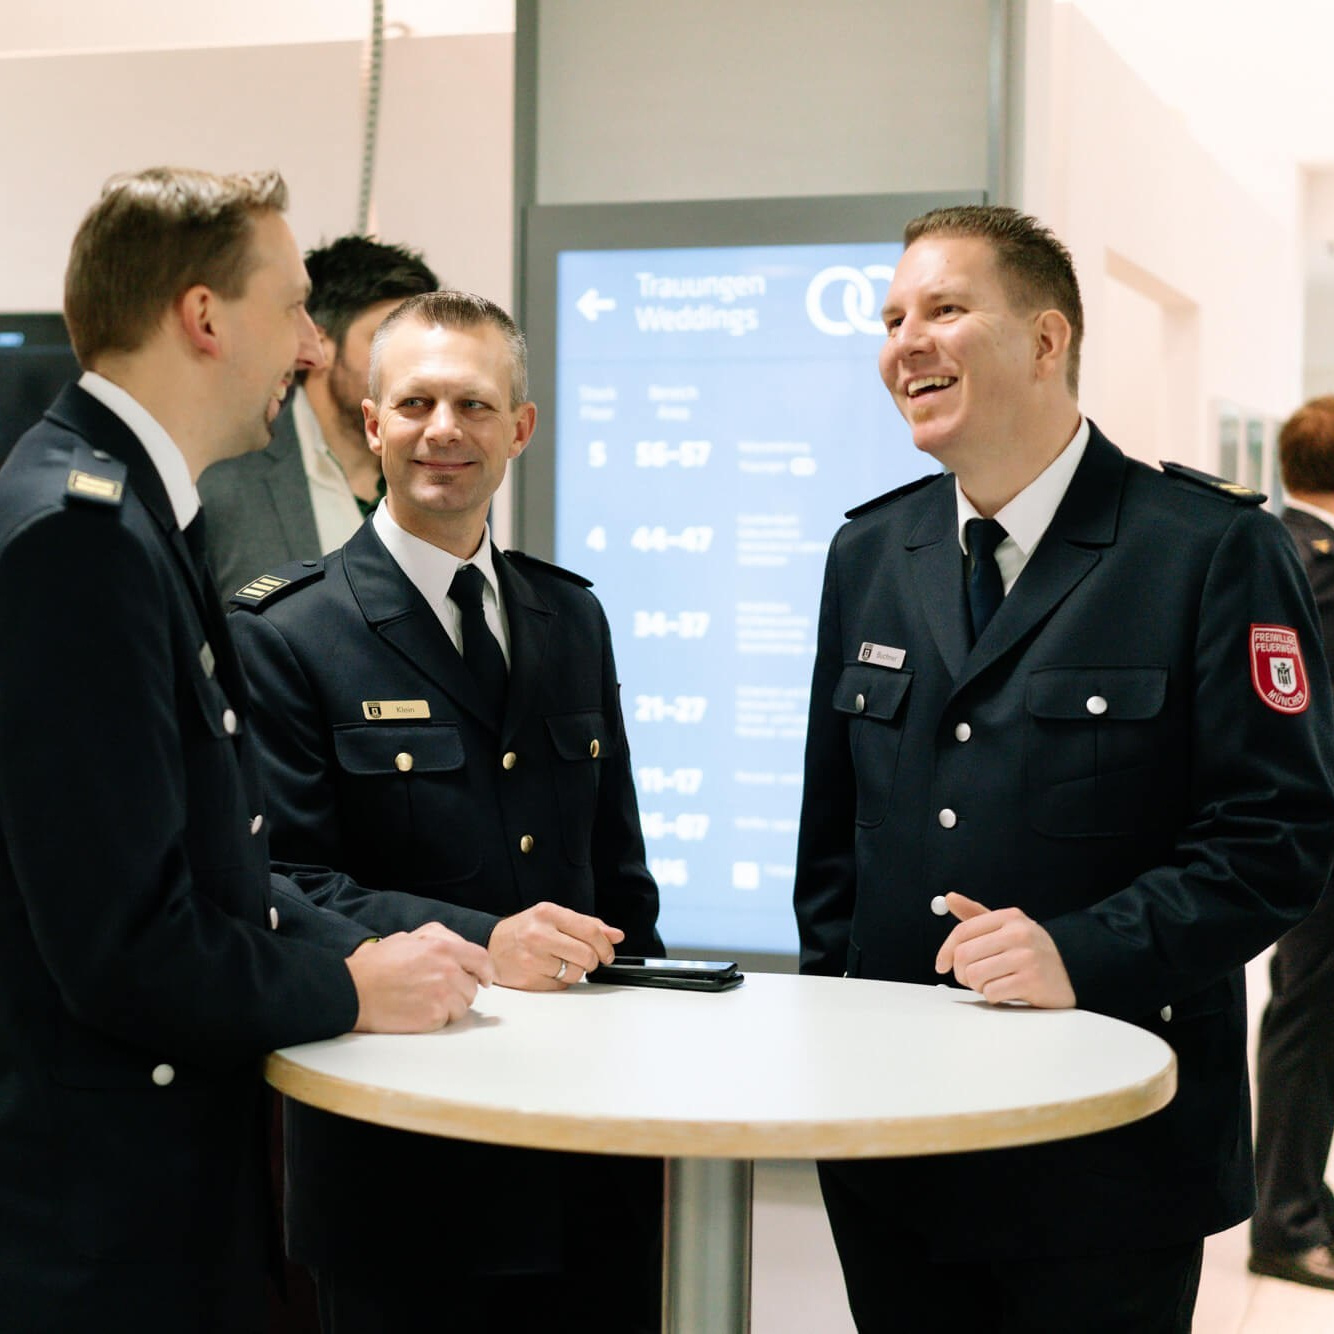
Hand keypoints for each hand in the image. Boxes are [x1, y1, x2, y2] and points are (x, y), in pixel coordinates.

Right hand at [347, 921, 494, 1031]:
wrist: (354, 991)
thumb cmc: (376, 965)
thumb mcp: (408, 937)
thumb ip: (438, 938)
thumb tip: (458, 948)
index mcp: (443, 947)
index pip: (481, 959)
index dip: (486, 971)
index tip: (485, 979)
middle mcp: (448, 969)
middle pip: (472, 986)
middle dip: (460, 990)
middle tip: (437, 992)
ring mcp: (443, 993)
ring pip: (463, 1006)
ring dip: (449, 1006)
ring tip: (423, 1001)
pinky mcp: (434, 1016)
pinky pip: (448, 1020)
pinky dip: (437, 1019)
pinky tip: (418, 1011)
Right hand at [488, 902, 623, 989]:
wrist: (491, 945)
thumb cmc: (525, 929)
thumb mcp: (554, 917)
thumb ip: (586, 925)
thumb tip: (615, 935)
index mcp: (548, 913)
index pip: (590, 930)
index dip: (605, 945)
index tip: (608, 953)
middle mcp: (539, 934)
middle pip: (586, 954)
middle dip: (593, 961)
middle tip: (587, 960)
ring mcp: (532, 958)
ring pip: (575, 973)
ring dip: (576, 972)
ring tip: (561, 963)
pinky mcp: (528, 980)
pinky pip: (560, 986)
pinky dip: (561, 981)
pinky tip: (549, 971)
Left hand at [934, 892, 1075, 1007]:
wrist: (1072, 975)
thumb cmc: (1030, 952)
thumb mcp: (1006, 928)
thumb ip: (976, 915)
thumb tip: (948, 897)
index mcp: (1009, 916)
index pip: (963, 931)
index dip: (946, 951)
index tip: (941, 966)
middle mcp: (1019, 933)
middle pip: (964, 955)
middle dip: (961, 972)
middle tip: (971, 979)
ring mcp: (1027, 957)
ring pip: (975, 976)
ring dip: (978, 986)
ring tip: (992, 982)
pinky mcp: (1032, 981)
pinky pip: (991, 993)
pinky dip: (993, 996)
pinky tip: (1007, 991)